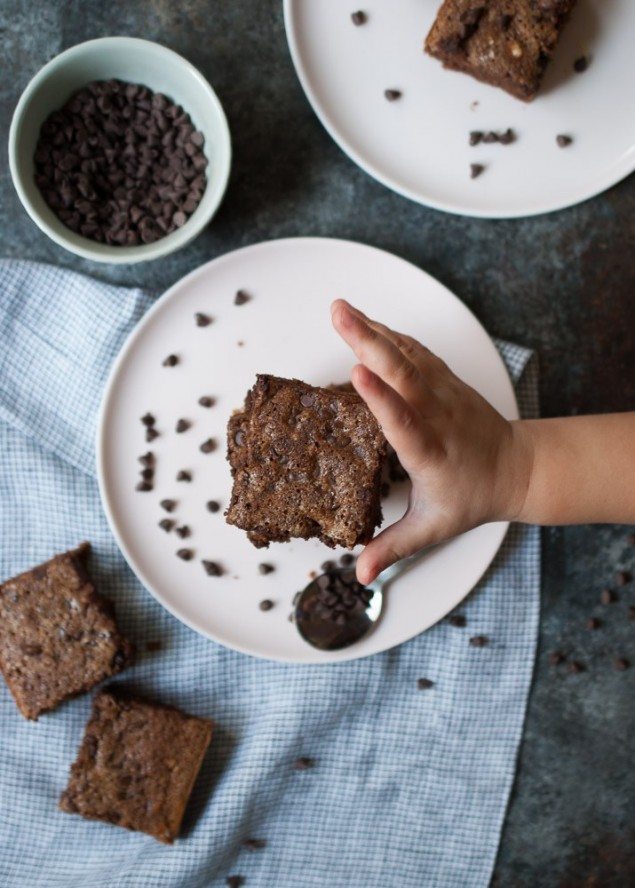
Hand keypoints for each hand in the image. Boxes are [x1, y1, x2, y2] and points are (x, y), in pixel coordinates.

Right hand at [331, 299, 532, 584]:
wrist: (518, 469)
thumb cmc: (472, 497)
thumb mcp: (432, 528)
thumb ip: (393, 548)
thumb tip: (359, 576)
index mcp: (431, 453)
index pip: (404, 423)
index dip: (380, 398)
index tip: (358, 372)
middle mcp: (438, 416)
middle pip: (403, 374)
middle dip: (369, 342)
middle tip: (338, 316)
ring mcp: (444, 393)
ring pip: (408, 355)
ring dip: (375, 330)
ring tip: (341, 310)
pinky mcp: (445, 380)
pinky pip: (415, 351)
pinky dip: (390, 334)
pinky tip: (366, 322)